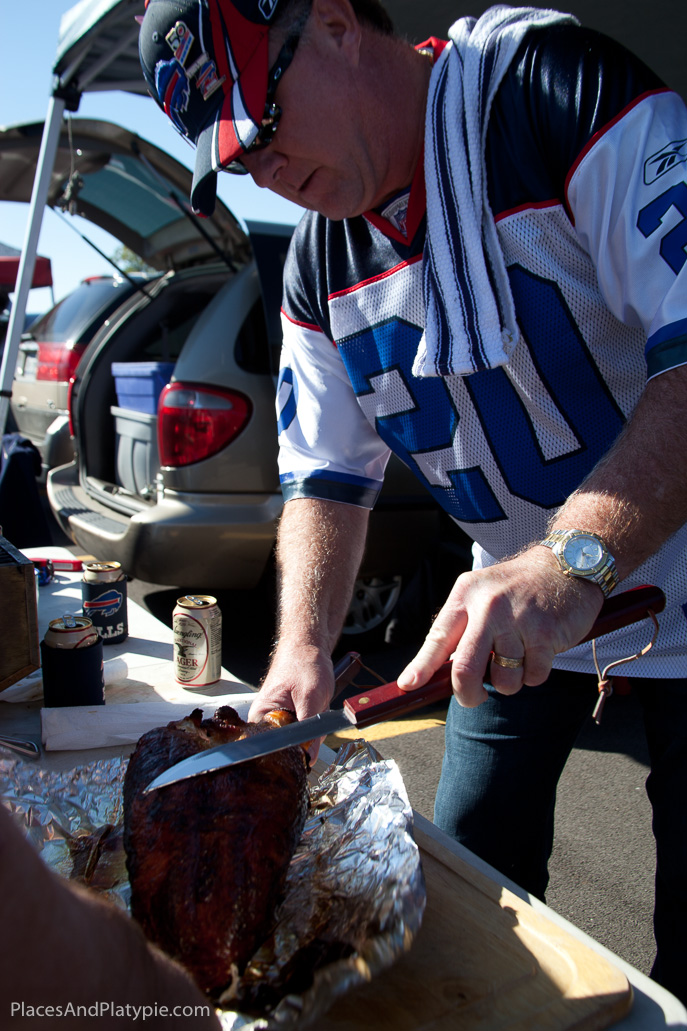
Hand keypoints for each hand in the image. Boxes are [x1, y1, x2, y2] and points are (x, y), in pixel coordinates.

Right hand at [248, 644, 334, 760]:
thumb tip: (308, 758)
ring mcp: (280, 716)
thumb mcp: (310, 698)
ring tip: (313, 699)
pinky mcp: (292, 714)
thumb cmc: (304, 662)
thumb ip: (309, 730)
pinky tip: (315, 701)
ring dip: (315, 722)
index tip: (306, 740)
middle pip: (289, 744)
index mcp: (261, 715)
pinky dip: (316, 716)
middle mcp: (266, 718)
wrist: (309, 645)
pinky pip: (307, 726)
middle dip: (308, 731)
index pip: (272, 748)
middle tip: (311, 706)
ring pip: (302, 735)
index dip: (292, 749)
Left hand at [396, 548, 603, 706]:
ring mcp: (517, 620)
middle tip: (474, 698)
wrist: (567, 564)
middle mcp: (488, 606)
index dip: (420, 667)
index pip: (437, 638)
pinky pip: (533, 676)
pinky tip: (539, 650)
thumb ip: (462, 630)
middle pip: (465, 669)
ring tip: (518, 657)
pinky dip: (535, 674)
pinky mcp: (545, 633)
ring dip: (510, 681)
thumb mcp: (482, 595)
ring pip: (503, 680)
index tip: (408, 685)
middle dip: (467, 695)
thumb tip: (438, 674)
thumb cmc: (518, 588)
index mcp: (466, 595)